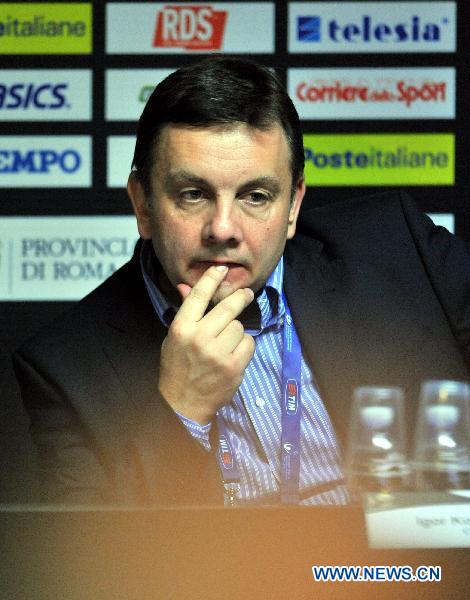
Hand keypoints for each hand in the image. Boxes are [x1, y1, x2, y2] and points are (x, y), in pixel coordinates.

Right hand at [158, 265, 255, 424]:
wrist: (182, 404)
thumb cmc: (177, 367)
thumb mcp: (175, 338)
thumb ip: (185, 312)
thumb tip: (185, 286)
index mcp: (181, 329)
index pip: (198, 296)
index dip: (211, 279)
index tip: (222, 268)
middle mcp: (199, 338)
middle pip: (227, 307)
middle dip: (240, 298)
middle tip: (246, 294)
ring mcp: (217, 354)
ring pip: (239, 327)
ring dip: (236, 332)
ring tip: (225, 344)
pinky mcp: (233, 367)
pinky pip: (248, 343)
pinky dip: (244, 347)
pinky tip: (233, 355)